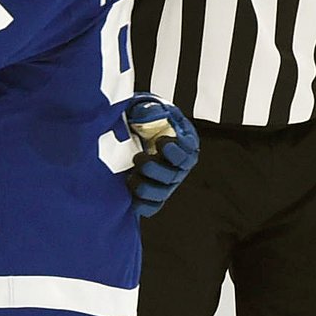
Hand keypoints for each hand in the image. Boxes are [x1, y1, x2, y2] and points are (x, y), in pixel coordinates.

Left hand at [125, 92, 199, 217]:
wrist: (131, 131)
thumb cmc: (144, 117)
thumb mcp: (149, 108)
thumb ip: (150, 110)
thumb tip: (148, 116)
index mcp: (185, 145)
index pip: (186, 153)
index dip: (174, 151)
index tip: (161, 141)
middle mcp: (179, 168)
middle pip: (172, 176)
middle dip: (152, 168)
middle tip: (138, 157)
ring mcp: (166, 183)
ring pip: (160, 194)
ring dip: (144, 186)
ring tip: (130, 175)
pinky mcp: (153, 196)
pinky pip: (151, 207)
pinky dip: (140, 203)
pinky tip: (129, 192)